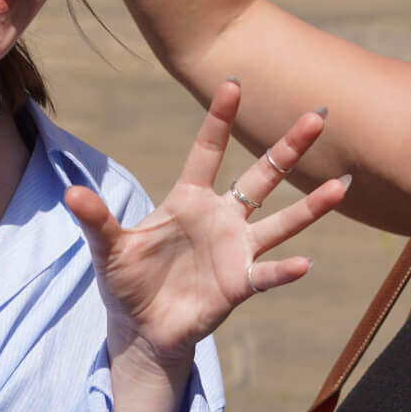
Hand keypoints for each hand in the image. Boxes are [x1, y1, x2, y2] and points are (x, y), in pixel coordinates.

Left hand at [64, 80, 348, 366]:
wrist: (143, 328)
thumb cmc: (128, 281)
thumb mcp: (107, 249)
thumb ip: (96, 219)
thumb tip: (69, 194)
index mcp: (189, 199)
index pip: (207, 152)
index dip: (219, 119)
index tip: (234, 83)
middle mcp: (221, 217)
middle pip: (261, 176)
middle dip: (288, 147)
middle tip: (317, 116)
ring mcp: (235, 249)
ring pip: (281, 221)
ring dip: (310, 205)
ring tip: (341, 185)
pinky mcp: (239, 283)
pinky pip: (266, 273)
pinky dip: (284, 270)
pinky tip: (304, 263)